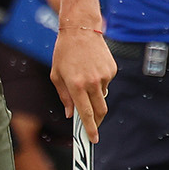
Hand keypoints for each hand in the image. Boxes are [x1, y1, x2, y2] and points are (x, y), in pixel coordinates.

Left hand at [50, 27, 115, 142]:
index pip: (86, 113)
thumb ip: (64, 96)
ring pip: (102, 96)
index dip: (90, 128)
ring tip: (83, 76)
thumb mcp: (56, 74)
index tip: (93, 139)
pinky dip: (98, 81)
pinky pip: (106, 83)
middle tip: (93, 126)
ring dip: (94, 94)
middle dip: (97, 121)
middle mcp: (92, 82)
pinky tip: (90, 67)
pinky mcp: (112, 71)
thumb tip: (71, 114)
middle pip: (100, 110)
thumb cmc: (64, 53)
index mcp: (76, 84)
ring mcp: (104, 76)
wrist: (80, 30)